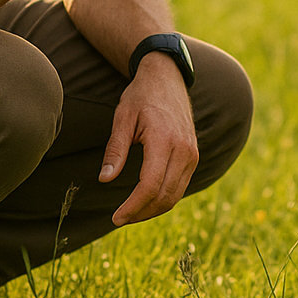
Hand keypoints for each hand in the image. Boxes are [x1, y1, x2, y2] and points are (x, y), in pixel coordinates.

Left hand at [99, 52, 198, 225]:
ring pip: (175, 195)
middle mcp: (184, 149)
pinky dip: (164, 198)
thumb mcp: (123, 118)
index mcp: (164, 139)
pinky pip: (180, 185)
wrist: (168, 78)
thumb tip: (104, 179)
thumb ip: (115, 150)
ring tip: (131, 213)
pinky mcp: (193, 155)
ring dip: (153, 209)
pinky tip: (146, 200)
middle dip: (141, 213)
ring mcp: (192, 153)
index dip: (133, 206)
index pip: (151, 185)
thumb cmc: (141, 96)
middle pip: (165, 195)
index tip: (116, 218)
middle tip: (119, 219)